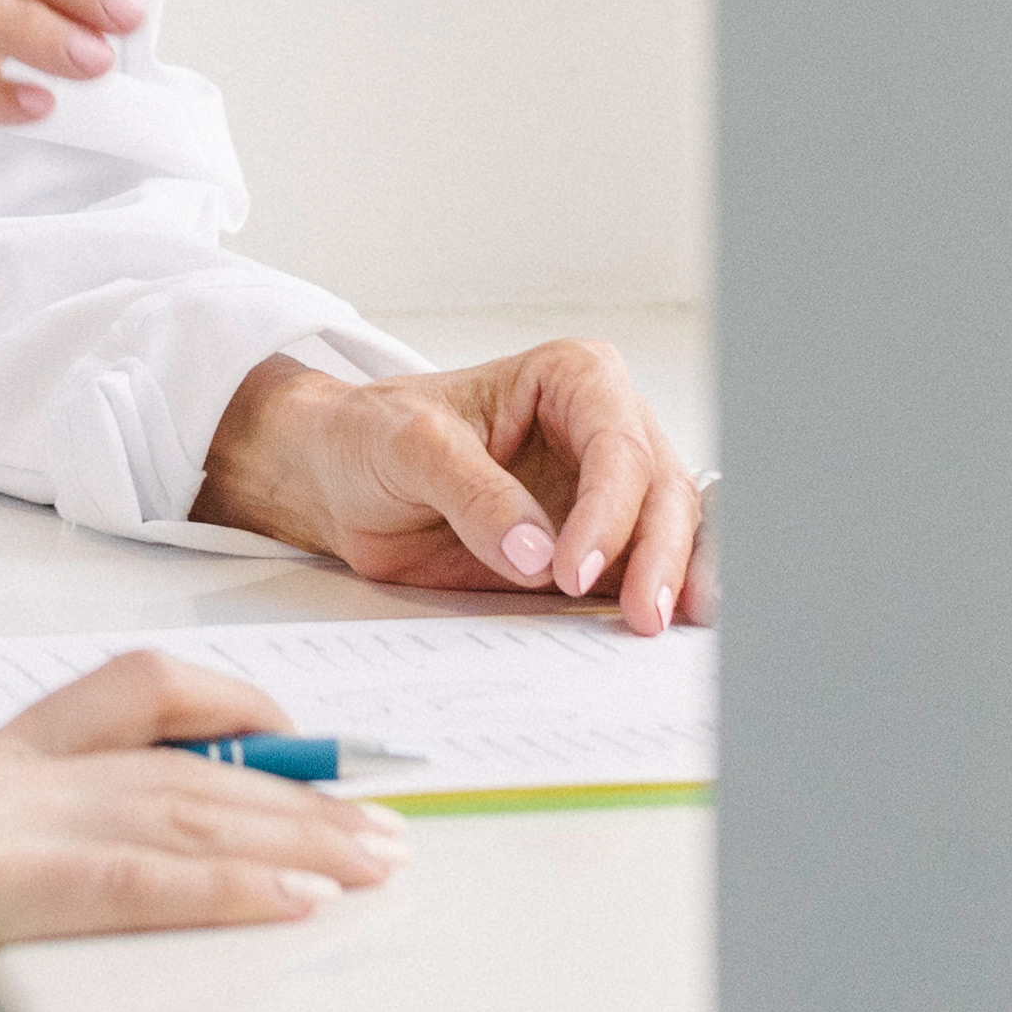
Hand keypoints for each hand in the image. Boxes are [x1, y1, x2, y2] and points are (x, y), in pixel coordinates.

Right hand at [0, 653, 405, 1011]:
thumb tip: (69, 899)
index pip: (132, 696)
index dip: (234, 710)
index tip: (305, 752)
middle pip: (185, 760)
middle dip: (301, 795)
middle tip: (384, 829)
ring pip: (181, 809)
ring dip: (296, 838)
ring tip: (374, 863)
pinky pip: (134, 880)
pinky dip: (225, 886)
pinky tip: (293, 901)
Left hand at [188, 344, 706, 635]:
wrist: (339, 477)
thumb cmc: (371, 436)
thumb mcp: (407, 446)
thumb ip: (472, 493)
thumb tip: (536, 555)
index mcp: (573, 379)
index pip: (617, 447)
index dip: (607, 512)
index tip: (571, 571)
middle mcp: (604, 429)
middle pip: (661, 492)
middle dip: (660, 555)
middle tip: (644, 616)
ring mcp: (604, 490)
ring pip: (666, 534)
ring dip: (672, 582)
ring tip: (659, 628)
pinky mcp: (591, 544)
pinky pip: (633, 573)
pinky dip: (649, 599)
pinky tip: (655, 632)